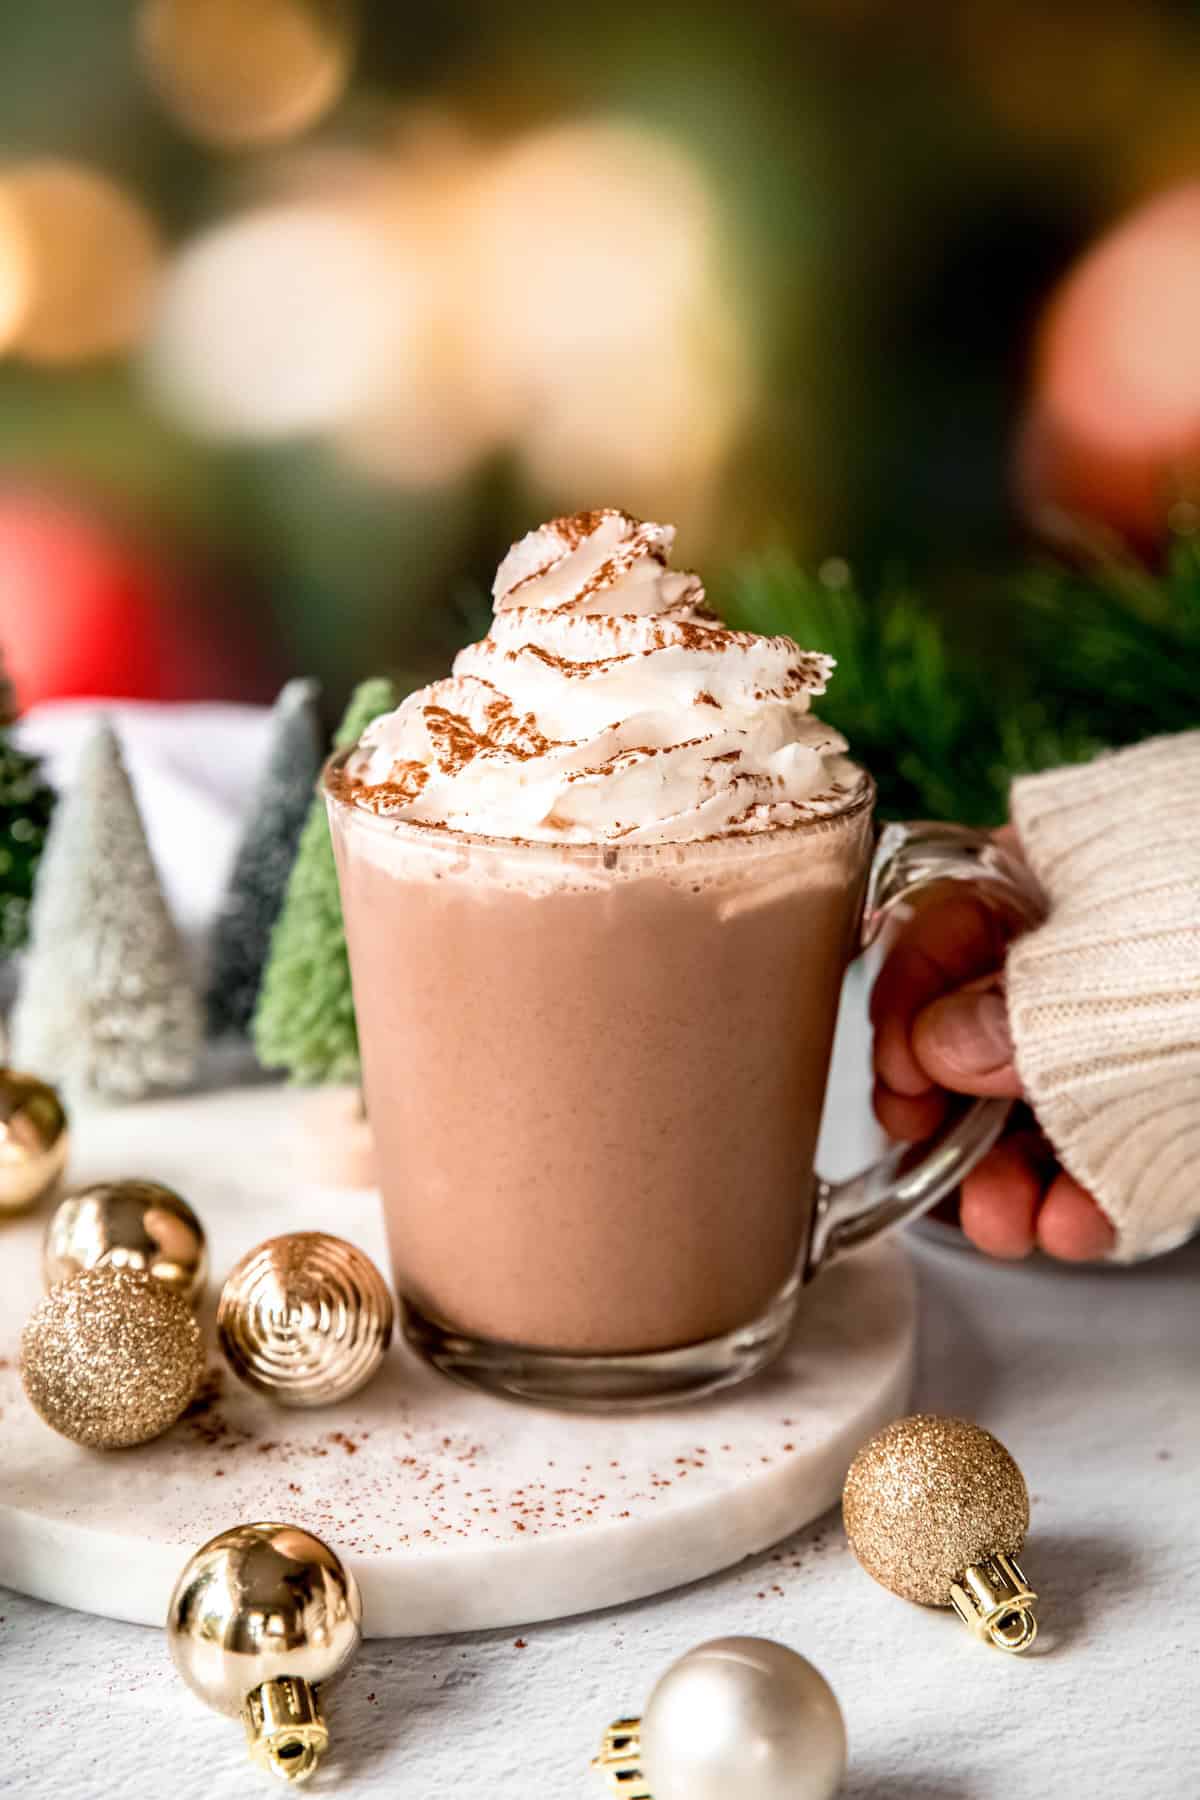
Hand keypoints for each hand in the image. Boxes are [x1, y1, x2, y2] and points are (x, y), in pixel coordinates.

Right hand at [870, 831, 1114, 1260]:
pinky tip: (1070, 1224)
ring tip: (1002, 1223)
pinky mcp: (1170, 1096)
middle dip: (947, 1111)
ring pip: (1038, 1103)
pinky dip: (1083, 1198)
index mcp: (1054, 871)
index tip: (897, 1078)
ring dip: (1005, 1176)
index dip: (906, 1006)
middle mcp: (1082, 945)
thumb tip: (932, 1048)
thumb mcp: (1107, 964)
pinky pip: (1109, 1149)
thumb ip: (1015, 1008)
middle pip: (977, 1030)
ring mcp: (1127, 1022)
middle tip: (921, 1149)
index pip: (941, 924)